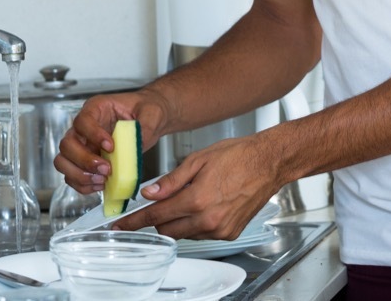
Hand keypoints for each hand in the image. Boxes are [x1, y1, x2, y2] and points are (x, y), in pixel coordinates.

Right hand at [53, 90, 169, 194]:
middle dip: (84, 160)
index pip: (82, 121)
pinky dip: (82, 184)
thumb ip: (145, 127)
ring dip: (80, 175)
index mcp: (96, 108)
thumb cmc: (148, 110)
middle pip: (67, 144)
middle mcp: (83, 127)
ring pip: (63, 161)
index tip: (111, 147)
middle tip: (107, 169)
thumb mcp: (152, 113)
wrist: (151, 120)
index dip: (93, 135)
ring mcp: (82, 144)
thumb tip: (138, 144)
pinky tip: (100, 186)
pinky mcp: (85, 160)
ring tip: (102, 180)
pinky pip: (72, 175)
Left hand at [111, 134, 283, 240]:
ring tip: (193, 197)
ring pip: (184, 234)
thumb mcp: (199, 159)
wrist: (270, 162)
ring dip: (179, 221)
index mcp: (196, 199)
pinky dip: (198, 224)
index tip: (120, 226)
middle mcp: (207, 219)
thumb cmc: (239, 155)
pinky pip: (203, 234)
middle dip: (158, 219)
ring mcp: (220, 229)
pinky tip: (208, 205)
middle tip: (162, 203)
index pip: (155, 216)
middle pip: (167, 230)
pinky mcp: (230, 233)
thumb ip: (171, 180)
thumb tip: (150, 194)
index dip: (134, 222)